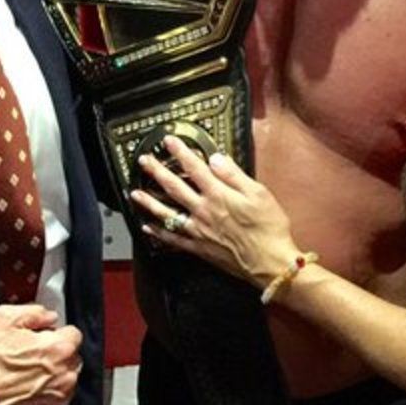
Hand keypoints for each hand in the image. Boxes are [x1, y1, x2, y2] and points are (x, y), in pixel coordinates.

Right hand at [0, 304, 81, 404]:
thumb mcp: (5, 318)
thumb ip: (35, 312)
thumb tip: (48, 316)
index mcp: (58, 350)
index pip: (74, 335)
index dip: (57, 333)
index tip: (45, 337)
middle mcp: (63, 378)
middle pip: (71, 361)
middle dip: (56, 357)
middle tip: (30, 356)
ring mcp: (56, 402)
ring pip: (64, 385)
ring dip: (52, 380)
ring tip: (23, 377)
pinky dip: (42, 401)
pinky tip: (22, 394)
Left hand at [129, 135, 301, 286]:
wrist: (270, 263)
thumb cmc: (269, 228)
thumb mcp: (259, 194)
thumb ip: (234, 175)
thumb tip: (215, 158)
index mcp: (219, 195)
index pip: (195, 168)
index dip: (180, 152)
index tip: (169, 141)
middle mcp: (204, 211)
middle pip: (174, 187)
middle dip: (157, 172)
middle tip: (144, 161)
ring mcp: (199, 231)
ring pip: (167, 213)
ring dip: (149, 202)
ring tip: (135, 193)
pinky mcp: (199, 248)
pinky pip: (173, 240)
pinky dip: (159, 233)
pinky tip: (148, 227)